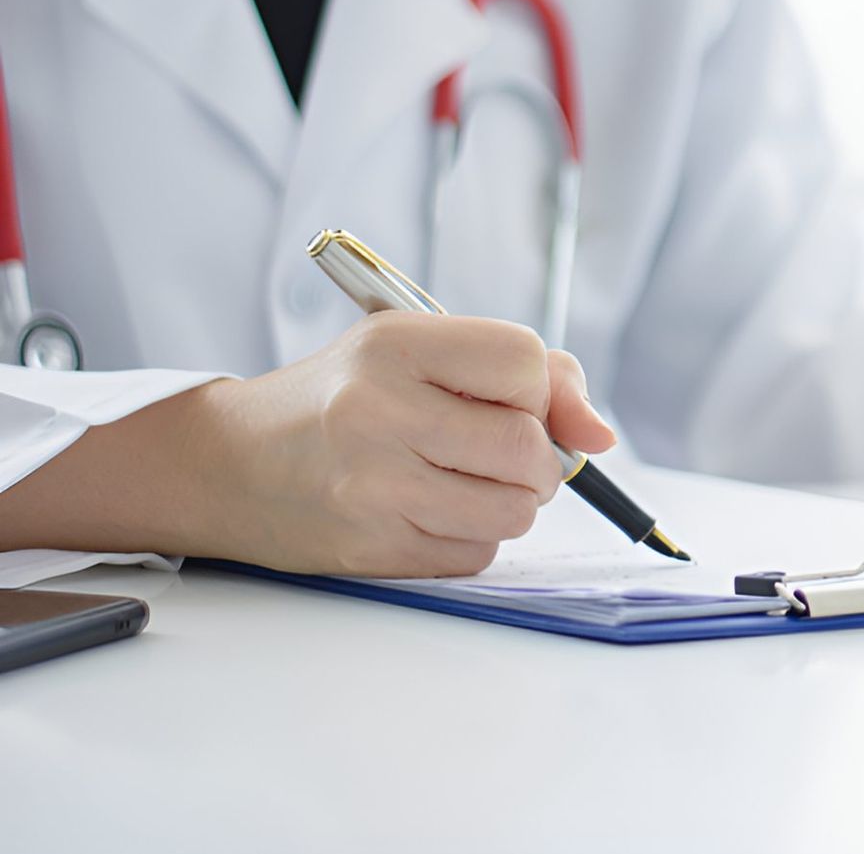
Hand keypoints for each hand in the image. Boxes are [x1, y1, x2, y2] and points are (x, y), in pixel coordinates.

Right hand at [189, 312, 617, 576]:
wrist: (227, 463)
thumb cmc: (341, 398)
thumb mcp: (417, 352)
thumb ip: (528, 375)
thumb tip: (601, 435)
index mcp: (395, 346)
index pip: (526, 362)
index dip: (538, 388)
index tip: (512, 399)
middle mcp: (378, 411)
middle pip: (527, 446)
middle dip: (538, 458)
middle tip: (506, 452)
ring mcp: (371, 486)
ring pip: (512, 510)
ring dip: (512, 502)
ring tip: (469, 480)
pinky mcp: (370, 549)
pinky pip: (476, 554)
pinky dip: (475, 537)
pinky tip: (432, 511)